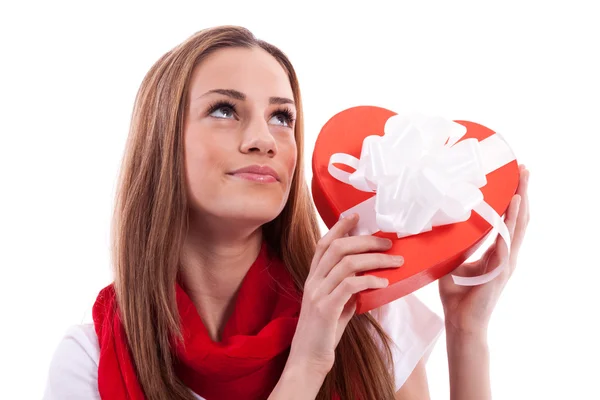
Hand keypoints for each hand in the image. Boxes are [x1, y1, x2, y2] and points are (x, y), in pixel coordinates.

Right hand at [287, 214, 403, 375]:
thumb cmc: (324, 332)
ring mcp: (317, 294)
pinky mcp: (326, 309)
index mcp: (313, 278)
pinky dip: (369, 280)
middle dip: (365, 240)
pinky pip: (350, 286)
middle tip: (388, 243)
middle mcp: (313, 281)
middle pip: (338, 247)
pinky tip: (383, 282)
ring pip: (346, 263)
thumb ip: (347, 288)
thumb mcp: (336, 304)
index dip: (339, 227)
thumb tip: (369, 276)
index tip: (355, 216)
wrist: (307, 360)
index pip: (324, 244)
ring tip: (395, 262)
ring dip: (374, 259)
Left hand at [439, 164, 529, 335]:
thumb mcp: (456, 262)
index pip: (508, 220)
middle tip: (525, 170)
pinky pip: (506, 246)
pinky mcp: (499, 273)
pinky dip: (509, 228)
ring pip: (517, 229)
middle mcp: (506, 256)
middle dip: (522, 193)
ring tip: (522, 185)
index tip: (515, 178)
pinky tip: (512, 213)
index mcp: (497, 252)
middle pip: (518, 219)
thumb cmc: (457, 296)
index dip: (513, 199)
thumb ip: (460, 245)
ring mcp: (505, 264)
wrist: (460, 322)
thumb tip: (453, 226)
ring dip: (520, 205)